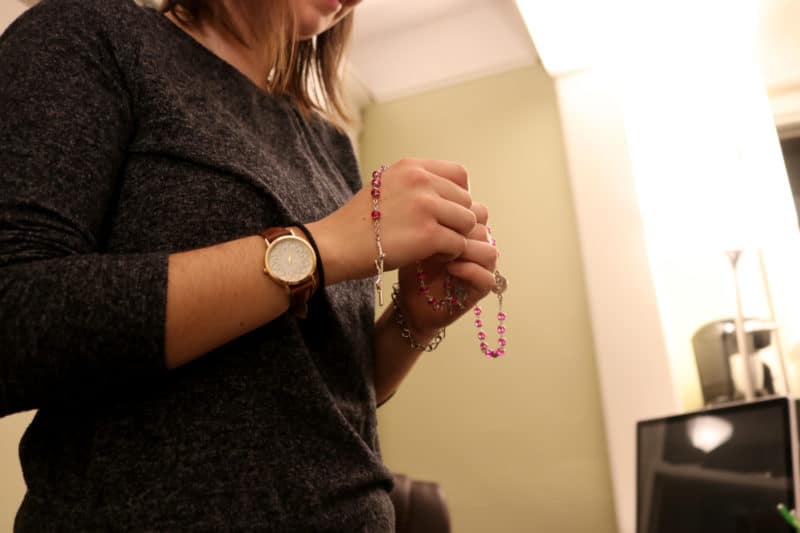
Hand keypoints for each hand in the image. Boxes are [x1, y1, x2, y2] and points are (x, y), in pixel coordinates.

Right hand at [308, 158, 477, 284]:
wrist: (336, 245)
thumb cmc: (358, 222)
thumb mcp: (384, 185)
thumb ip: (414, 183)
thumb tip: (446, 189)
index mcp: (411, 167)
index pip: (460, 174)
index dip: (459, 195)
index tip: (446, 211)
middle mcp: (420, 181)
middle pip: (466, 200)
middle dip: (457, 220)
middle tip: (439, 234)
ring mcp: (426, 207)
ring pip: (468, 222)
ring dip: (456, 237)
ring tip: (437, 246)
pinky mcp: (428, 235)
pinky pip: (459, 244)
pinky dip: (450, 254)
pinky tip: (432, 256)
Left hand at [395, 202, 498, 335]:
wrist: (407, 300)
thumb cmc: (408, 263)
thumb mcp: (411, 231)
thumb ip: (422, 210)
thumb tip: (424, 186)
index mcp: (462, 225)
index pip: (472, 205)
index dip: (454, 208)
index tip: (429, 214)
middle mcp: (476, 243)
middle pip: (482, 224)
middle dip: (459, 228)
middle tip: (437, 233)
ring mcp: (481, 266)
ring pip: (489, 250)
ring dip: (466, 250)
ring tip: (443, 253)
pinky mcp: (479, 289)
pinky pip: (487, 277)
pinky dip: (470, 270)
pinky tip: (450, 268)